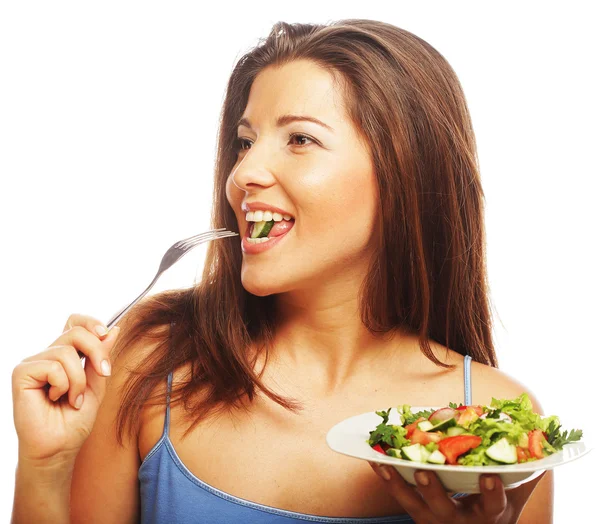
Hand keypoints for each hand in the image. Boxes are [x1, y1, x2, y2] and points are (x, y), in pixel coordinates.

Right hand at [12, 314, 120, 464]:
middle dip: (97, 351)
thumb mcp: (97, 385)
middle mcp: (49, 355)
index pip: (75, 323)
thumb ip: (102, 357)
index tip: (106, 334)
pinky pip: (52, 366)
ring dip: (78, 380)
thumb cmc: (75, 421)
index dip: (91, 322)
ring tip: (73, 399)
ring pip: (66, 352)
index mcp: (66, 355)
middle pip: (75, 332)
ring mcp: (34, 363)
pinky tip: (54, 399)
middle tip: (104, 373)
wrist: (59, 448)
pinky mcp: (21, 373)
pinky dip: (62, 384)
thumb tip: (114, 329)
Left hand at [369, 462, 542, 522]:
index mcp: (487, 515)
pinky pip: (398, 496)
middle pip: (443, 507)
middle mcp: (458, 520)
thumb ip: (524, 477)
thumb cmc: (494, 516)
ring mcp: (433, 518)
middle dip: (433, 489)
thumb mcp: (513, 503)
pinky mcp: (416, 513)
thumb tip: (542, 447)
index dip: (491, 491)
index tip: (490, 474)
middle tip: (424, 470)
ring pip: (413, 503)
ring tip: (385, 462)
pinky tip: (374, 459)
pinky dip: (386, 476)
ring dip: (398, 482)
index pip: (492, 505)